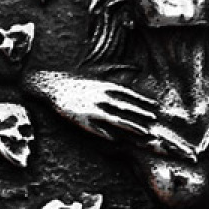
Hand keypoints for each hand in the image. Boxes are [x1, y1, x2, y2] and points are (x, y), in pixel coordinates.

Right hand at [26, 71, 176, 146]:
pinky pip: (97, 129)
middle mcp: (100, 97)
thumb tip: (137, 67)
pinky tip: (117, 140)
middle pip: (125, 107)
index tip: (155, 106)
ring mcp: (91, 109)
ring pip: (115, 120)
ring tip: (144, 133)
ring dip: (131, 127)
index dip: (143, 101)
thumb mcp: (99, 71)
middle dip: (141, 114)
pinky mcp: (80, 119)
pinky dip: (107, 134)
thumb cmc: (77, 79)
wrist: (52, 85)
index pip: (129, 94)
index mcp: (105, 86)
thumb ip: (119, 69)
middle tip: (154, 120)